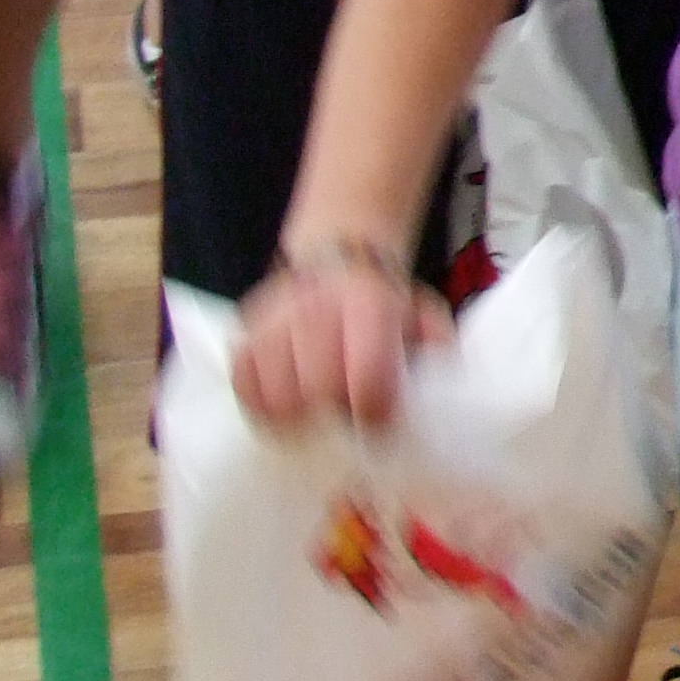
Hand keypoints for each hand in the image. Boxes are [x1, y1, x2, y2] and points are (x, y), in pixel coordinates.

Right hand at [231, 252, 448, 429]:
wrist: (338, 259)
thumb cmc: (384, 303)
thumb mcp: (423, 313)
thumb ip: (435, 347)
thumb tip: (436, 386)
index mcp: (368, 302)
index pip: (367, 376)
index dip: (375, 411)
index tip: (379, 421)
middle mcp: (316, 308)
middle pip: (318, 390)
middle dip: (337, 412)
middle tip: (347, 413)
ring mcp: (274, 321)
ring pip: (277, 396)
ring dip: (299, 415)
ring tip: (317, 410)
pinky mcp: (244, 335)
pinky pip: (243, 388)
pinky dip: (264, 406)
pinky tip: (288, 403)